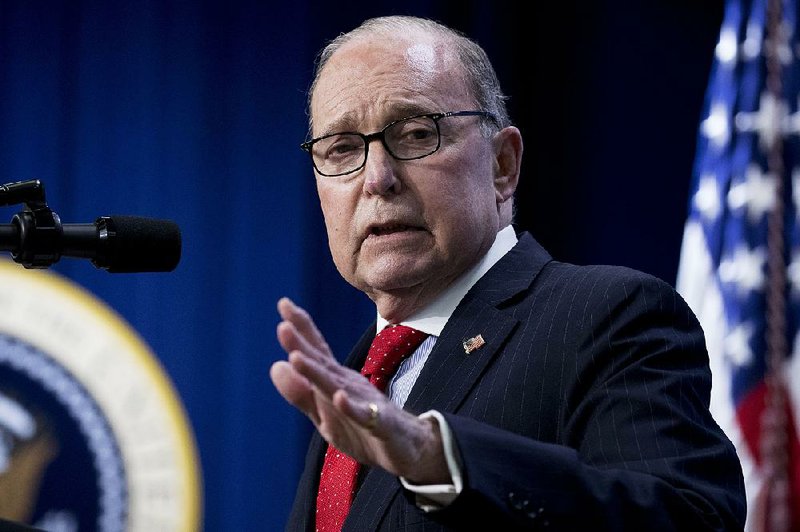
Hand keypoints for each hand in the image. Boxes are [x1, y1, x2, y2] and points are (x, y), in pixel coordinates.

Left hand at [270, 297, 448, 483]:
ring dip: (316, 372)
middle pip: (322, 364)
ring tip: (296, 357)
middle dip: (302, 345)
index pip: (316, 352)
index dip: (301, 329)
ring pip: (336, 387)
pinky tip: (339, 398)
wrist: (410, 448)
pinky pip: (365, 416)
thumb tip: (275, 365)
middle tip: (283, 325)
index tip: (283, 303)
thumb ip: (300, 393)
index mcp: (336, 380)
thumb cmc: (363, 428)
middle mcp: (349, 386)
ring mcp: (365, 404)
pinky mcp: (381, 426)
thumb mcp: (324, 415)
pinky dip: (351, 407)